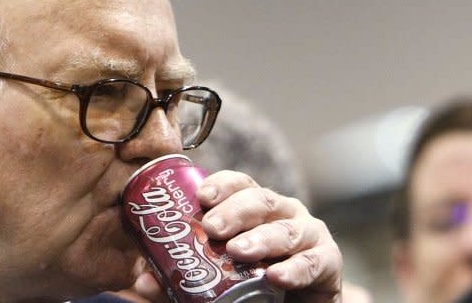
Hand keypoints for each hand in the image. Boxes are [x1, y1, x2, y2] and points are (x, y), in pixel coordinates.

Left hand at [125, 170, 342, 302]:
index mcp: (254, 209)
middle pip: (261, 199)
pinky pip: (314, 261)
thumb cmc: (252, 286)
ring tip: (239, 251)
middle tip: (212, 228)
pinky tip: (276, 275)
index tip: (201, 197)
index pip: (238, 184)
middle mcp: (282, 213)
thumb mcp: (212, 282)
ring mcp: (308, 233)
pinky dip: (295, 268)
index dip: (221, 185)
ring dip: (262, 238)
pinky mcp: (328, 262)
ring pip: (287, 227)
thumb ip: (178, 282)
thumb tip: (143, 280)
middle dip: (235, 210)